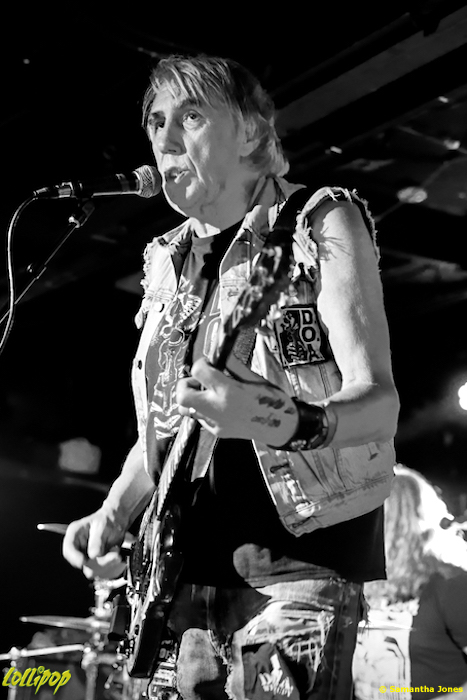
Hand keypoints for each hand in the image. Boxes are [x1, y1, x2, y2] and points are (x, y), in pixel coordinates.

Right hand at [62, 508, 127, 579]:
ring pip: (90, 569)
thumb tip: (93, 555)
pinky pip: (99, 571)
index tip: (84, 562)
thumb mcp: (103, 526)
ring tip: (116, 553)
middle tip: (113, 555)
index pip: (68, 549)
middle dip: (97, 562)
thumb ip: (97, 541)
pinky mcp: (94, 562)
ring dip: (105, 564)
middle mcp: (78, 546)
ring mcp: (85, 555)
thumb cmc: (108, 519)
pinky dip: (109, 566)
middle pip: (80, 563)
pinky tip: (116, 557)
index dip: (74, 558)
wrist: (118, 522)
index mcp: (75, 533)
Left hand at [176, 356, 297, 445]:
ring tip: (206, 392)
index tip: (209, 363)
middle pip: (183, 395)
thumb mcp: (256, 378)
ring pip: (186, 409)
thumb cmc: (273, 403)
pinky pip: (199, 418)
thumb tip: (221, 355)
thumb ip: (234, 366)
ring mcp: (216, 423)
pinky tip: (216, 404)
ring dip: (192, 397)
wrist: (282, 428)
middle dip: (186, 383)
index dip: (202, 363)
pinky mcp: (217, 432)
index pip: (199, 371)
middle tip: (199, 379)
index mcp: (229, 391)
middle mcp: (218, 408)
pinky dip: (203, 408)